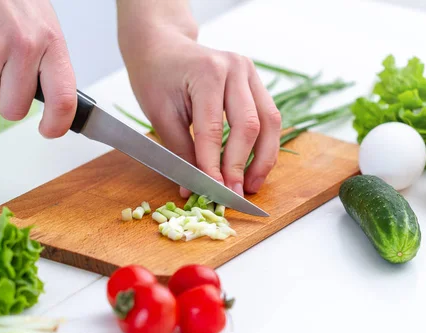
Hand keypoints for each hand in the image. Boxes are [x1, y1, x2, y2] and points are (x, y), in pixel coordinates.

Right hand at [0, 0, 76, 137]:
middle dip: (5, 100)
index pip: (63, 98)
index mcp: (52, 44)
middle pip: (14, 108)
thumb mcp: (42, 27)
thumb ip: (46, 64)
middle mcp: (26, 47)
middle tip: (3, 77)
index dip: (57, 124)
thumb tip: (50, 102)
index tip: (48, 131)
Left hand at [118, 4, 281, 197]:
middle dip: (242, 165)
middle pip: (250, 126)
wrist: (162, 45)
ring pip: (270, 122)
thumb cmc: (155, 77)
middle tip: (234, 194)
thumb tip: (193, 188)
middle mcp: (235, 68)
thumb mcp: (160, 115)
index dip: (214, 165)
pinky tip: (255, 166)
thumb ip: (180, 152)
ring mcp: (249, 72)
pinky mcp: (255, 81)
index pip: (214, 129)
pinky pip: (268, 116)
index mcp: (207, 73)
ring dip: (264, 158)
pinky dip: (264, 144)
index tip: (214, 192)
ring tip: (251, 185)